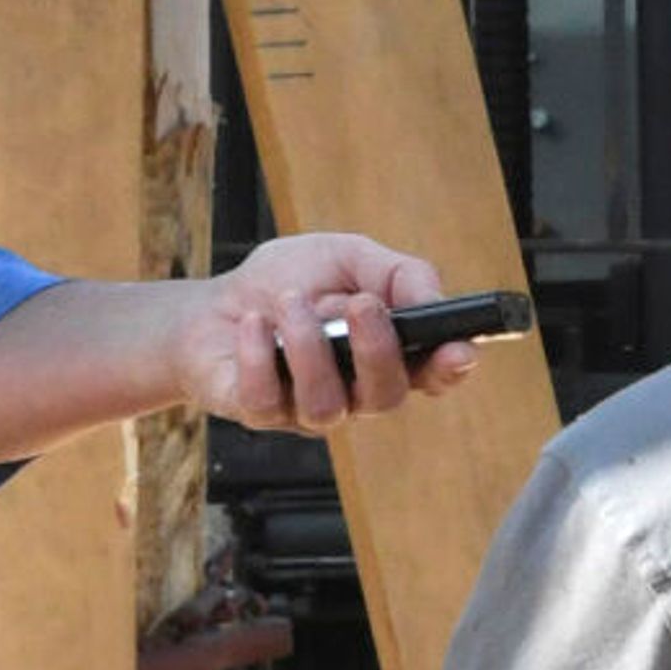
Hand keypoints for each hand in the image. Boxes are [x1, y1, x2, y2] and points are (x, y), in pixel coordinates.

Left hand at [176, 230, 469, 430]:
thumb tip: (433, 295)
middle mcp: (353, 392)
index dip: (449, 369)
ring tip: (289, 302)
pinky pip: (267, 401)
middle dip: (376, 349)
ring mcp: (305, 410)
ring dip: (310, 348)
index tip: (458, 350)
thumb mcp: (348, 257)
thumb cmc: (287, 282)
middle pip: (386, 397)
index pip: (431, 375)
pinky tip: (253, 324)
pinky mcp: (258, 413)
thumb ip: (398, 272)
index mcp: (384, 355)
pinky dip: (260, 356)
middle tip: (359, 304)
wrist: (212, 304)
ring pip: (327, 406)